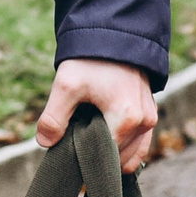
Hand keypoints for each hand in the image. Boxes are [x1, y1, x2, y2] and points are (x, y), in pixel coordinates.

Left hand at [35, 58, 158, 173]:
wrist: (113, 34)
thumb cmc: (90, 60)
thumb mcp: (66, 85)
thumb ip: (54, 118)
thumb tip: (45, 143)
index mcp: (127, 118)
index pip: (106, 158)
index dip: (86, 162)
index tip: (70, 161)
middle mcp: (144, 121)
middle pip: (119, 157)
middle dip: (98, 158)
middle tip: (75, 148)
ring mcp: (150, 117)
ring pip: (132, 154)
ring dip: (112, 155)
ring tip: (88, 144)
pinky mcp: (150, 112)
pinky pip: (140, 142)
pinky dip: (124, 147)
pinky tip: (103, 142)